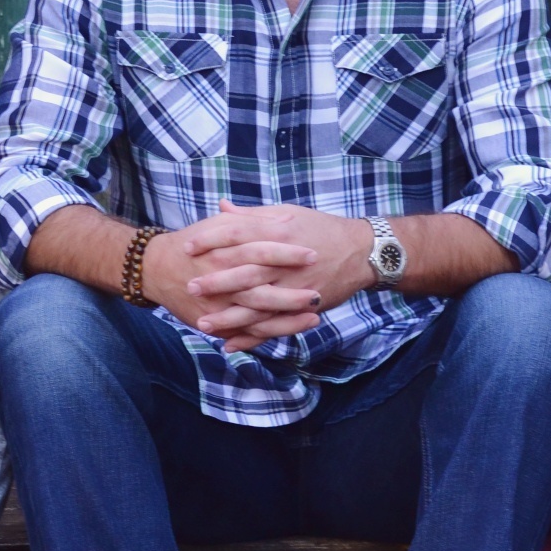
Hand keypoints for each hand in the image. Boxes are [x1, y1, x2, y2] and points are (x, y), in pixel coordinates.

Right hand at [138, 213, 323, 349]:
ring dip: (286, 317)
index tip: (313, 253)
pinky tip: (293, 330)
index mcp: (225, 249)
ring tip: (315, 316)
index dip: (288, 252)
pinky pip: (245, 331)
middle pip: (260, 286)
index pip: (261, 249)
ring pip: (256, 314)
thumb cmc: (196, 244)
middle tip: (318, 292)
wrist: (157, 268)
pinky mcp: (216, 322)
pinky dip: (269, 333)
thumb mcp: (221, 225)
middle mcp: (222, 278)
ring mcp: (219, 304)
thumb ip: (253, 221)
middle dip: (290, 291)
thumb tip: (287, 218)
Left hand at [172, 202, 374, 351]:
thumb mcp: (288, 213)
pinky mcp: (303, 306)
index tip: (188, 246)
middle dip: (215, 281)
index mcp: (278, 231)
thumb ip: (252, 215)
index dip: (210, 239)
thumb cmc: (321, 228)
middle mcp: (285, 260)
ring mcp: (294, 286)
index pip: (237, 233)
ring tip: (202, 323)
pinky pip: (275, 325)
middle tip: (190, 287)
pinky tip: (231, 343)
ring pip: (257, 305)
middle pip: (244, 271)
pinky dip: (252, 337)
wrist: (361, 251)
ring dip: (228, 317)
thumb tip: (221, 208)